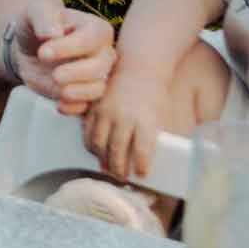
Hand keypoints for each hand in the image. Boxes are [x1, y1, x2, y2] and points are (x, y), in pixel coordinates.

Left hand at [10, 5, 114, 115]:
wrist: (29, 47)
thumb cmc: (37, 24)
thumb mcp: (34, 11)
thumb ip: (43, 17)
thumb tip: (53, 34)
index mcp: (96, 29)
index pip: (91, 40)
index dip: (69, 48)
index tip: (43, 52)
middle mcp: (103, 53)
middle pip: (101, 66)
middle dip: (78, 73)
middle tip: (55, 75)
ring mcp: (97, 76)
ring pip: (99, 88)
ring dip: (81, 93)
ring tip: (61, 93)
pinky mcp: (85, 94)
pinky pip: (88, 106)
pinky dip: (75, 108)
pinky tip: (59, 105)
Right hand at [82, 62, 173, 179]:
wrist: (138, 69)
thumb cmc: (154, 96)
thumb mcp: (161, 117)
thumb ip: (154, 138)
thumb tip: (151, 161)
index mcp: (145, 121)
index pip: (142, 151)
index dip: (141, 167)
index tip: (141, 174)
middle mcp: (124, 117)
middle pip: (117, 151)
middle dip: (118, 169)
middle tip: (121, 179)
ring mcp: (106, 111)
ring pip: (98, 143)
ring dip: (102, 160)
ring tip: (108, 169)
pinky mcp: (94, 107)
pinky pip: (87, 131)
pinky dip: (90, 145)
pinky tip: (96, 152)